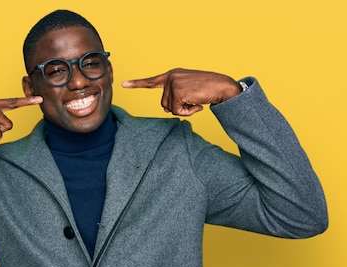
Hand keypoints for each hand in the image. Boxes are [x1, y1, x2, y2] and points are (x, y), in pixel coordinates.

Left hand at [121, 68, 241, 115]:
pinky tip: (197, 104)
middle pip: (163, 103)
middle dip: (178, 107)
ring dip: (183, 110)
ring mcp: (173, 83)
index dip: (137, 84)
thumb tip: (165, 109)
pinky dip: (187, 112)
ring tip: (196, 101)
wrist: (222, 86)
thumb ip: (174, 97)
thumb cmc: (208, 90)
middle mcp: (171, 77)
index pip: (151, 81)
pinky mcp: (177, 91)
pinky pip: (176, 111)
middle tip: (193, 101)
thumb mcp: (188, 90)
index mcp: (172, 75)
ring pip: (169, 108)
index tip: (123, 84)